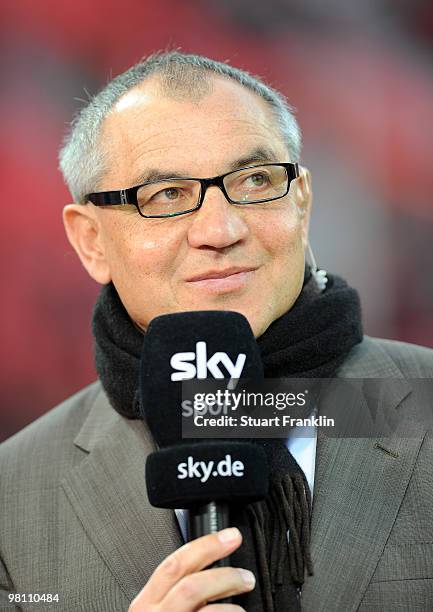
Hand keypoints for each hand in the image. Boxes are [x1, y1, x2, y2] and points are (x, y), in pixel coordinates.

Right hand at [128, 527, 254, 610]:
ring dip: (233, 608)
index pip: (176, 564)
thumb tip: (211, 565)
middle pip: (193, 586)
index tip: (231, 536)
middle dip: (225, 576)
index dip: (207, 545)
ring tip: (241, 610)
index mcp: (146, 604)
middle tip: (247, 578)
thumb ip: (174, 590)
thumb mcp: (158, 610)